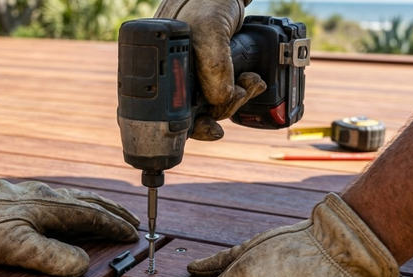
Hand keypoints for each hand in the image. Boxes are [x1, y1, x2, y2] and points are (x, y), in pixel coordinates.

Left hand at [0, 164, 139, 276]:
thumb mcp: (16, 248)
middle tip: (133, 222)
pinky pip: (65, 199)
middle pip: (92, 202)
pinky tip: (75, 211)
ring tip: (113, 215)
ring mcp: (38, 194)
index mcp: (53, 207)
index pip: (94, 216)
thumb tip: (84, 266)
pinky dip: (82, 205)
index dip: (115, 226)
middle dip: (115, 213)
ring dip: (101, 207)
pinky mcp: (26, 196)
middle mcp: (50, 196)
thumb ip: (52, 257)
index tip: (133, 234)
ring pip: (79, 198)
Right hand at [154, 0, 265, 140]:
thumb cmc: (207, 0)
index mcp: (160, 72)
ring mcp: (193, 76)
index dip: (196, 126)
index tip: (214, 127)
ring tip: (252, 80)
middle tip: (242, 93)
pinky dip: (241, 92)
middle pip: (195, 115)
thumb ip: (213, 66)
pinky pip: (223, 94)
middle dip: (222, 110)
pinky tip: (252, 81)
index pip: (172, 116)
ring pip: (213, 106)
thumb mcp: (210, 29)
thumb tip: (219, 100)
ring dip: (236, 100)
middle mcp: (174, 77)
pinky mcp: (211, 72)